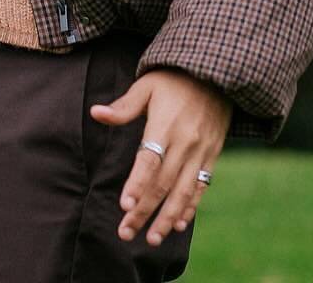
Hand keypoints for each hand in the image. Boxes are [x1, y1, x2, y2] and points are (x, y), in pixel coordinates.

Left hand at [90, 66, 229, 245]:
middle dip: (144, 211)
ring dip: (167, 218)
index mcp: (166, 124)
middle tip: (125, 233)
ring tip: (152, 239)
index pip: (150, 160)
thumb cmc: (173, 79)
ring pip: (183, 191)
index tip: (125, 206)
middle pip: (163, 183)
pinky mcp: (212, 155)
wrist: (216, 73)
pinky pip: (201, 186)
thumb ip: (124, 106)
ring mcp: (201, 150)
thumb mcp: (147, 85)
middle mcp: (185, 141)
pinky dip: (190, 207)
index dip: (137, 184)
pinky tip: (178, 224)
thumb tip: (95, 113)